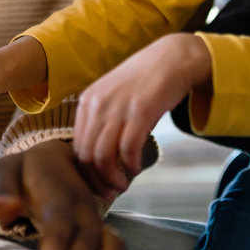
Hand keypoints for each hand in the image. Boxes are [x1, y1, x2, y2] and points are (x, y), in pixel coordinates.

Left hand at [0, 141, 123, 249]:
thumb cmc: (22, 175)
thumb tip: (4, 206)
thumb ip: (1, 187)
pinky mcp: (101, 237)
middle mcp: (83, 205)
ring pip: (110, 248)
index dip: (59, 242)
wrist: (52, 163)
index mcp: (57, 187)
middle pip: (88, 239)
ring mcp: (96, 221)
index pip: (60, 216)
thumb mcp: (3, 173)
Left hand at [74, 33, 209, 194]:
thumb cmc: (145, 81)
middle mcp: (98, 103)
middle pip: (86, 155)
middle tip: (109, 192)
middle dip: (97, 180)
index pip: (76, 147)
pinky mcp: (141, 110)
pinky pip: (128, 149)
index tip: (97, 185)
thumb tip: (99, 158)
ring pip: (103, 156)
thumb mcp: (114, 96)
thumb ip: (103, 121)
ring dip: (112, 178)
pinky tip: (135, 168)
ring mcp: (118, 106)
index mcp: (88, 101)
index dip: (85, 173)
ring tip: (122, 184)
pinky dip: (130, 165)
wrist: (173, 58)